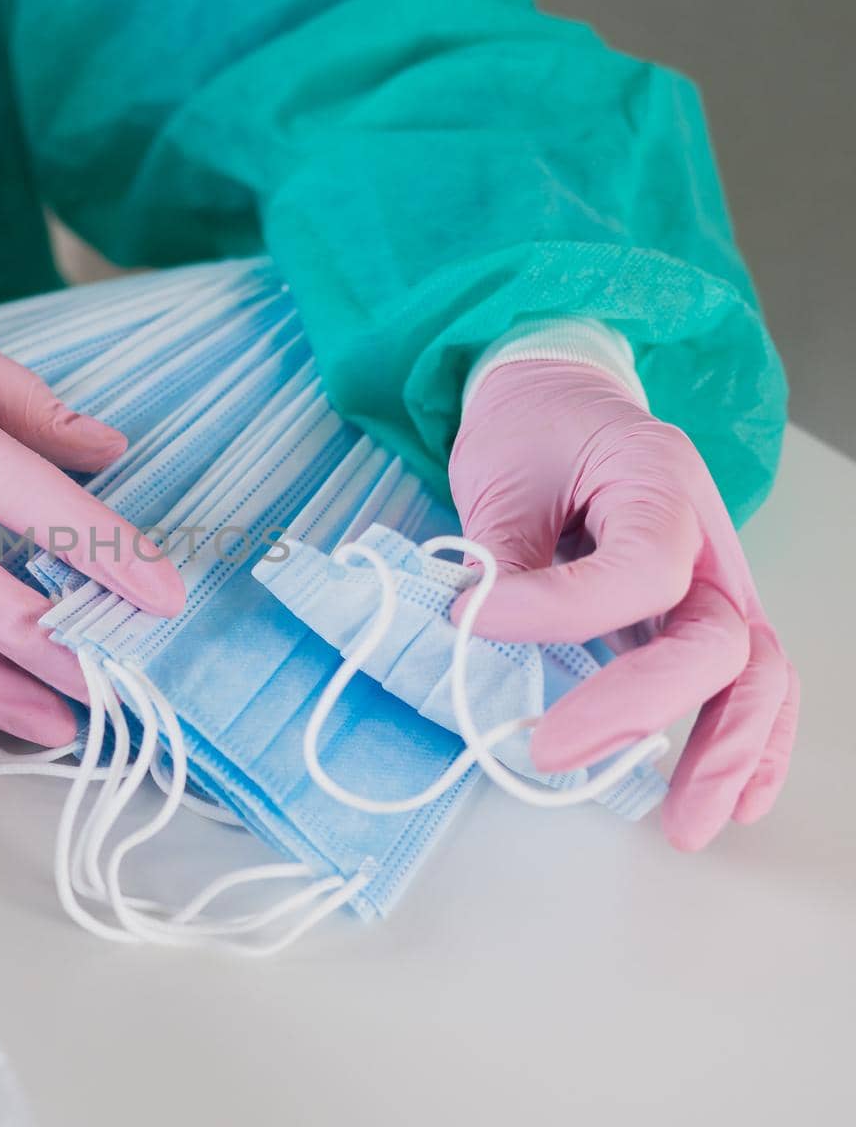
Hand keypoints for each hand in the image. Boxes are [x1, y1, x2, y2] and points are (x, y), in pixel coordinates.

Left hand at [449, 360, 797, 849]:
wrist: (557, 399)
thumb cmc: (530, 432)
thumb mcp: (501, 477)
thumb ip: (503, 561)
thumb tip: (481, 646)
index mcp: (658, 481)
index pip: (639, 572)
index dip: (558, 612)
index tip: (469, 618)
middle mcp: (707, 537)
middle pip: (714, 638)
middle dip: (640, 707)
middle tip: (550, 752)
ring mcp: (716, 580)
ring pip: (756, 674)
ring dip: (726, 753)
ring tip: (687, 824)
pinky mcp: (701, 614)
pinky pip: (750, 682)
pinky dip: (751, 742)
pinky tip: (737, 800)